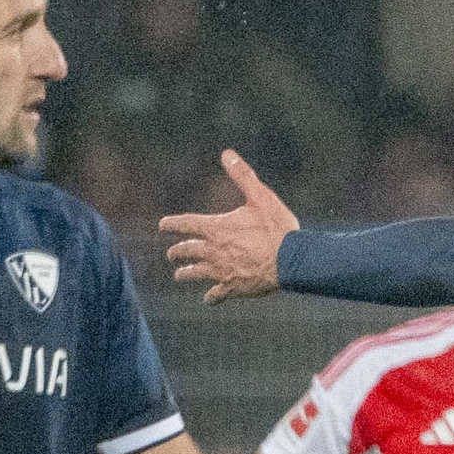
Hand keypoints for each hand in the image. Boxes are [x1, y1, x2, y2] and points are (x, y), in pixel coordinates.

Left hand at [160, 151, 302, 300]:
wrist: (291, 261)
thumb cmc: (276, 228)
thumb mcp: (261, 197)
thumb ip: (242, 176)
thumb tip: (227, 154)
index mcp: (216, 228)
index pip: (185, 224)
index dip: (172, 224)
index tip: (162, 226)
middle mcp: (212, 250)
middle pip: (186, 251)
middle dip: (177, 252)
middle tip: (171, 255)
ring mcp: (221, 271)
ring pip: (195, 274)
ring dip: (185, 274)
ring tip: (179, 275)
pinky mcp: (233, 287)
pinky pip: (216, 294)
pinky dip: (211, 297)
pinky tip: (209, 299)